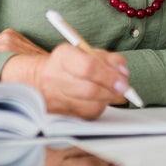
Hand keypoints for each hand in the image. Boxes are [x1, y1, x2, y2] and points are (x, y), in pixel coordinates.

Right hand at [0, 28, 128, 118]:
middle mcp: (56, 77)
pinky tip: (101, 99)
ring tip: (114, 92)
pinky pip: (88, 114)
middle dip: (111, 90)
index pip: (88, 66)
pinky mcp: (63, 113)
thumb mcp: (89, 51)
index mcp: (63, 56)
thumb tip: (124, 74)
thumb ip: (109, 59)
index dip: (108, 75)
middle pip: (89, 89)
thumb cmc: (71, 63)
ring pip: (90, 105)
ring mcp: (57, 98)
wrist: (40, 80)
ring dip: (107, 100)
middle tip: (125, 89)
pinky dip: (100, 107)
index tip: (124, 80)